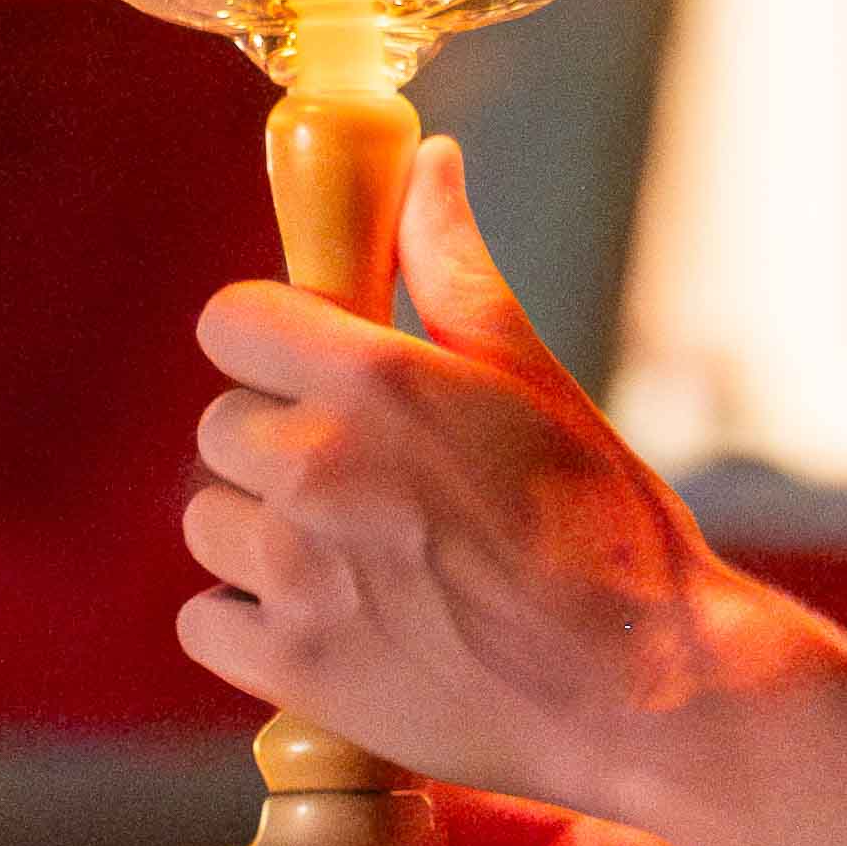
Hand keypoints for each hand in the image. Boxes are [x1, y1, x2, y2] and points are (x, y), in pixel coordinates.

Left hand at [180, 134, 779, 815]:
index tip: (310, 369)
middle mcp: (318, 468)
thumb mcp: (533, 376)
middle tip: (365, 480)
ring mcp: (296, 575)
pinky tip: (331, 618)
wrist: (641, 685)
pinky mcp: (289, 670)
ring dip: (260, 533)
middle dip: (277, 442)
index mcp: (376, 380)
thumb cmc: (601, 524)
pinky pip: (205, 619)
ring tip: (355, 554)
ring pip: (208, 523)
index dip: (270, 340)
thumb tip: (428, 160)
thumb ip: (455, 265)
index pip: (230, 322)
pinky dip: (251, 621)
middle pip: (219, 427)